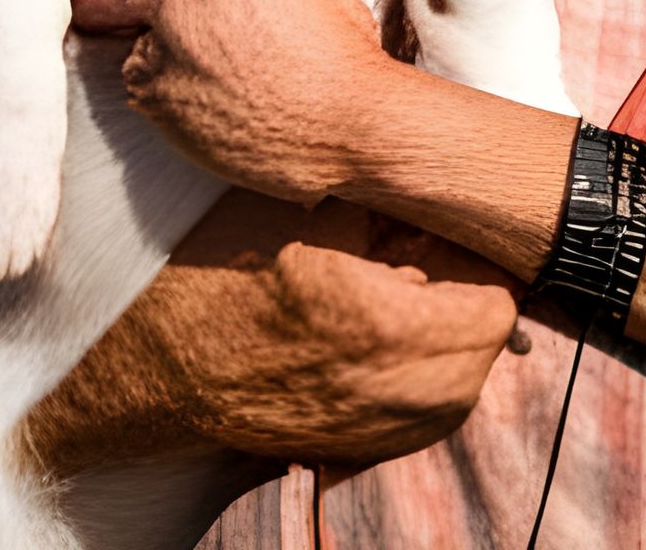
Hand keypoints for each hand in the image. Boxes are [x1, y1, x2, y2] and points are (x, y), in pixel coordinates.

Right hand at [26, 188, 519, 471]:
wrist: (151, 361)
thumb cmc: (216, 271)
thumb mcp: (301, 211)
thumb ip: (384, 207)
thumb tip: (447, 196)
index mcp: (379, 320)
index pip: (494, 305)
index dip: (482, 262)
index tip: (457, 239)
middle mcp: (387, 388)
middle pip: (487, 350)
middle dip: (474, 301)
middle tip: (433, 263)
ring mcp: (372, 429)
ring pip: (463, 391)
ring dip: (456, 344)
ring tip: (413, 299)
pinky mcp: (352, 449)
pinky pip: (425, 422)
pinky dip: (427, 382)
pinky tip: (389, 341)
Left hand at [68, 0, 395, 203]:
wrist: (349, 125)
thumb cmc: (340, 45)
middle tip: (142, 5)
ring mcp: (159, 51)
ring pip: (123, 37)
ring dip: (148, 42)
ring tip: (199, 56)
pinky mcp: (156, 100)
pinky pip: (143, 85)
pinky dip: (166, 85)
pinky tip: (210, 90)